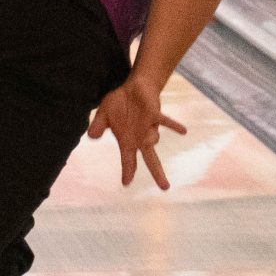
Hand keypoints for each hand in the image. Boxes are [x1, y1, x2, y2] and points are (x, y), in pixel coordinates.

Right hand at [86, 76, 187, 190]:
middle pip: (151, 159)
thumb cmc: (119, 103)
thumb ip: (97, 126)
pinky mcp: (154, 114)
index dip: (127, 171)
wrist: (132, 87)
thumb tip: (91, 137)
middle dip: (157, 173)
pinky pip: (165, 121)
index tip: (126, 183)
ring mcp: (149, 127)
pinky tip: (183, 132)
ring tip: (150, 140)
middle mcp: (141, 138)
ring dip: (152, 140)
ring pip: (153, 139)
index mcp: (128, 141)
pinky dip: (173, 126)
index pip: (128, 160)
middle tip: (165, 188)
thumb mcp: (103, 114)